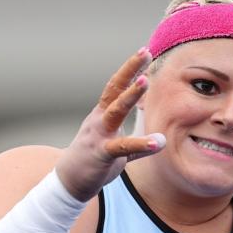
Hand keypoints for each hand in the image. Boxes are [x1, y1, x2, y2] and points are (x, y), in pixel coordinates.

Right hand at [55, 48, 165, 201]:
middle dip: (129, 70)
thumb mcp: (117, 147)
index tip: (144, 52)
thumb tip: (163, 139)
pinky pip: (123, 147)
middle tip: (145, 52)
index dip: (129, 69)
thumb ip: (138, 142)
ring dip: (130, 95)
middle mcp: (99, 119)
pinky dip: (142, 144)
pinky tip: (159, 142)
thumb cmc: (95, 161)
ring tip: (145, 80)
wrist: (70, 181)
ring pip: (115, 110)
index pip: (116, 86)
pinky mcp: (101, 153)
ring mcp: (98, 135)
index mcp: (102, 114)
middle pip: (114, 89)